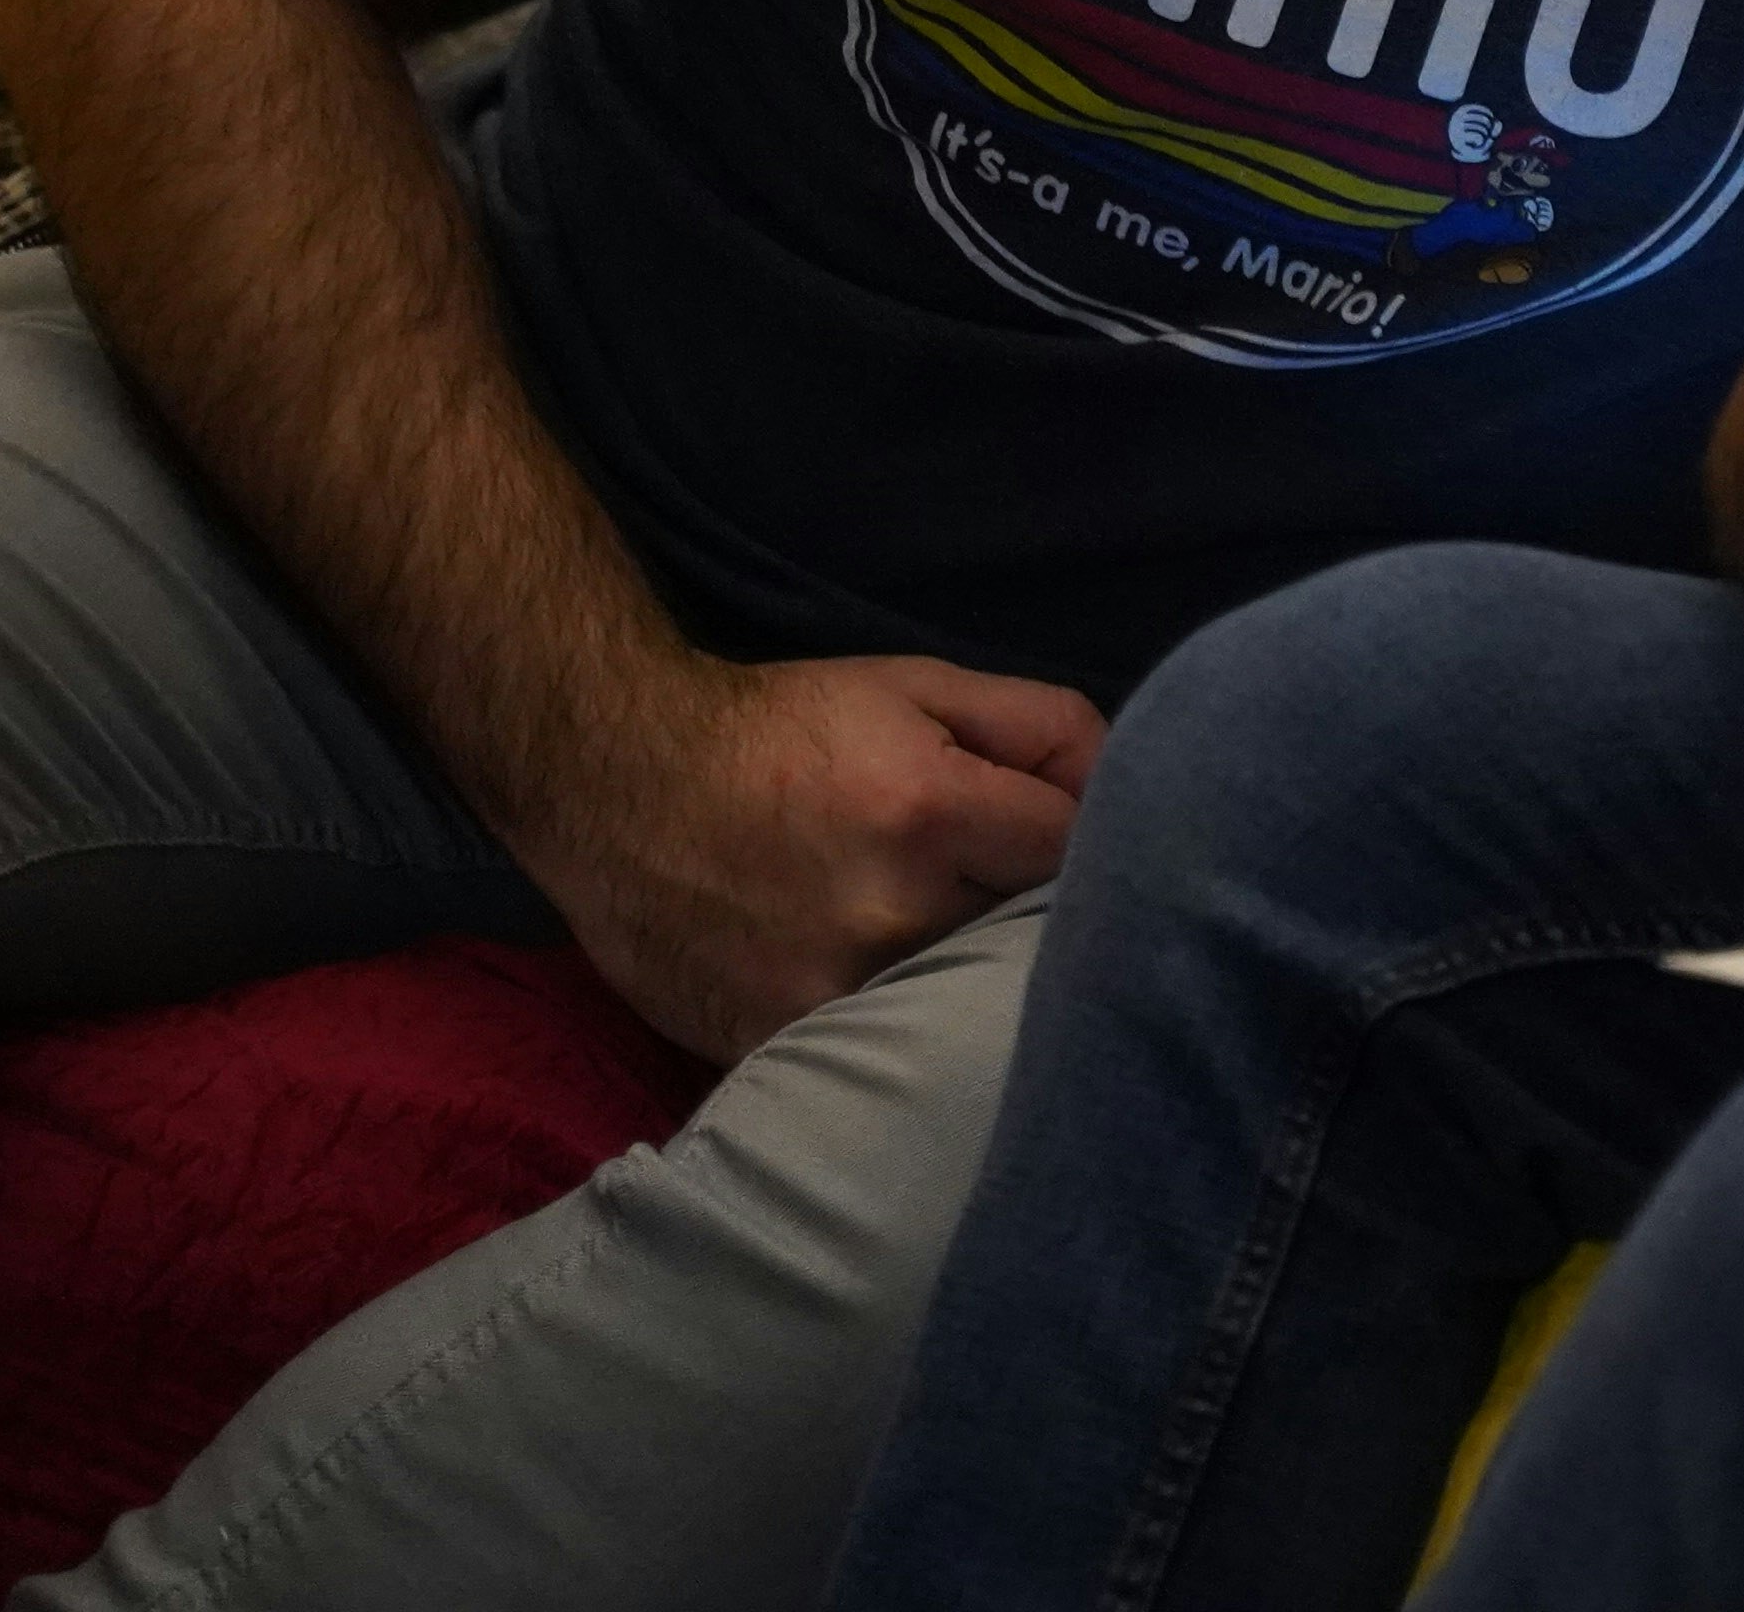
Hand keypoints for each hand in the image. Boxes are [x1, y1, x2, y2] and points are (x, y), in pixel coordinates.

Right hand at [530, 650, 1103, 1063]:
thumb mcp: (917, 685)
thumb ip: (1040, 726)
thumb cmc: (781, 727)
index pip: (1079, 856)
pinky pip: (874, 1058)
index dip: (1088, 850)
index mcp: (930, 812)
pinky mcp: (773, 1045)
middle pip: (1025, 947)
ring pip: (954, 1013)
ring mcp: (827, 994)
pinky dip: (891, 1038)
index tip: (1061, 852)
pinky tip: (878, 1002)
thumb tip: (1129, 783)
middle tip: (1005, 904)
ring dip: (965, 989)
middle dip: (1031, 925)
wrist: (614, 779)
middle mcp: (887, 915)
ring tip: (942, 952)